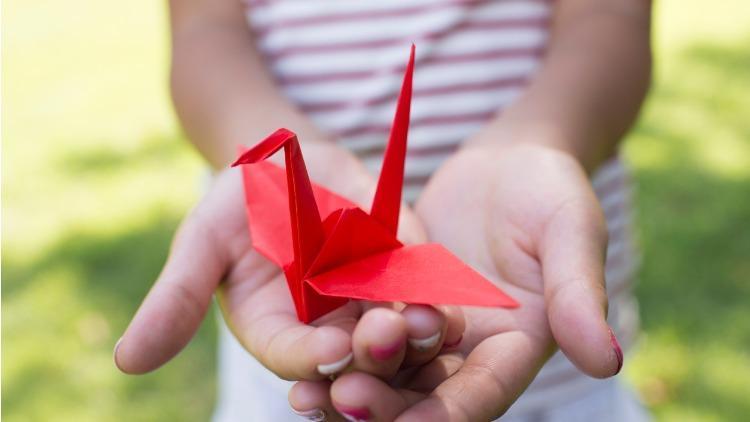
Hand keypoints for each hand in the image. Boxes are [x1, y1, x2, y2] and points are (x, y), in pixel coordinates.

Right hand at [114, 143, 462, 385]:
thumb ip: (177, 299)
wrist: (291, 163)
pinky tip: (458, 289)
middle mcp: (327, 330)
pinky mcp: (405, 274)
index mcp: (276, 333)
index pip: (294, 357)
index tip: (332, 353)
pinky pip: (426, 289)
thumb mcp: (204, 241)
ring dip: (419, 330)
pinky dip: (440, 292)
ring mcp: (370, 305)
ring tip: (436, 322)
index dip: (310, 358)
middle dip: (373, 351)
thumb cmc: (239, 201)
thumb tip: (125, 363)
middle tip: (389, 338)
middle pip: (355, 355)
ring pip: (399, 330)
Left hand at [292, 143, 622, 419]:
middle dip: (386, 406)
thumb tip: (608, 361)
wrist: (509, 158)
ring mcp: (431, 329)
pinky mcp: (398, 302)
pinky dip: (338, 349)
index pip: (481, 394)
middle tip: (341, 401)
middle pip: (426, 395)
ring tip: (307, 397)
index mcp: (518, 347)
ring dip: (352, 388)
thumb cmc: (551, 189)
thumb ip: (580, 295)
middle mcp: (471, 350)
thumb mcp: (571, 233)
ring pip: (388, 373)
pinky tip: (303, 359)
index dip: (444, 416)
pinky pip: (365, 331)